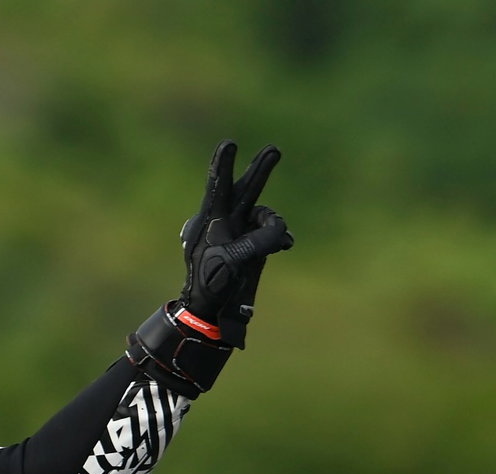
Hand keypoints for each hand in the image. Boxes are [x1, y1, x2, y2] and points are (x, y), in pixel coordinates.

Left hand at [178, 140, 293, 347]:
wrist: (213, 309)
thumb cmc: (211, 283)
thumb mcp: (233, 261)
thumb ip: (259, 241)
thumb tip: (282, 233)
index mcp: (210, 219)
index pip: (218, 186)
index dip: (223, 165)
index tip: (228, 144)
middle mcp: (226, 219)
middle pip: (246, 188)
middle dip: (260, 170)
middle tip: (273, 150)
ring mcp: (241, 230)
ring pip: (266, 216)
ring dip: (273, 228)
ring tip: (277, 245)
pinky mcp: (254, 242)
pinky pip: (274, 233)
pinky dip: (280, 238)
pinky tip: (285, 246)